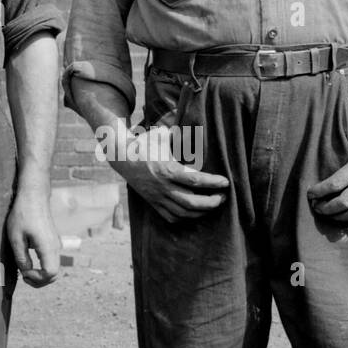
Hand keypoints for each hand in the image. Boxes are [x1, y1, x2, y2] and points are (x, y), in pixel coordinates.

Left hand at [6, 188, 60, 287]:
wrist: (34, 197)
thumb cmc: (23, 215)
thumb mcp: (16, 239)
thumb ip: (22, 258)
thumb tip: (26, 272)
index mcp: (48, 247)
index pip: (50, 274)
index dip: (37, 279)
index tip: (23, 273)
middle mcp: (56, 247)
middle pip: (54, 275)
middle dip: (39, 281)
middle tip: (24, 277)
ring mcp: (56, 245)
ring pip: (54, 269)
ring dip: (41, 275)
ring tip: (26, 272)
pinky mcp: (53, 242)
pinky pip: (52, 261)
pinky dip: (43, 268)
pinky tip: (30, 264)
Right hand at [112, 123, 229, 223]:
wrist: (121, 157)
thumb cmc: (145, 143)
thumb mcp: (161, 134)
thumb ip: (179, 134)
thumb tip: (197, 129)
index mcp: (167, 169)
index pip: (195, 181)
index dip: (213, 183)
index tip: (226, 182)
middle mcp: (163, 186)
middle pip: (192, 203)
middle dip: (211, 202)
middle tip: (223, 197)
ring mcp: (157, 197)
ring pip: (183, 213)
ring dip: (202, 212)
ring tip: (214, 205)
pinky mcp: (153, 203)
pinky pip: (171, 217)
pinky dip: (185, 218)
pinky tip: (195, 212)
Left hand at [308, 122, 347, 222]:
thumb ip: (340, 136)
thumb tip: (320, 139)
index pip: (336, 184)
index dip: (320, 191)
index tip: (310, 194)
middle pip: (344, 202)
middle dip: (326, 208)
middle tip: (315, 207)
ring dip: (339, 217)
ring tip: (327, 214)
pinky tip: (345, 217)